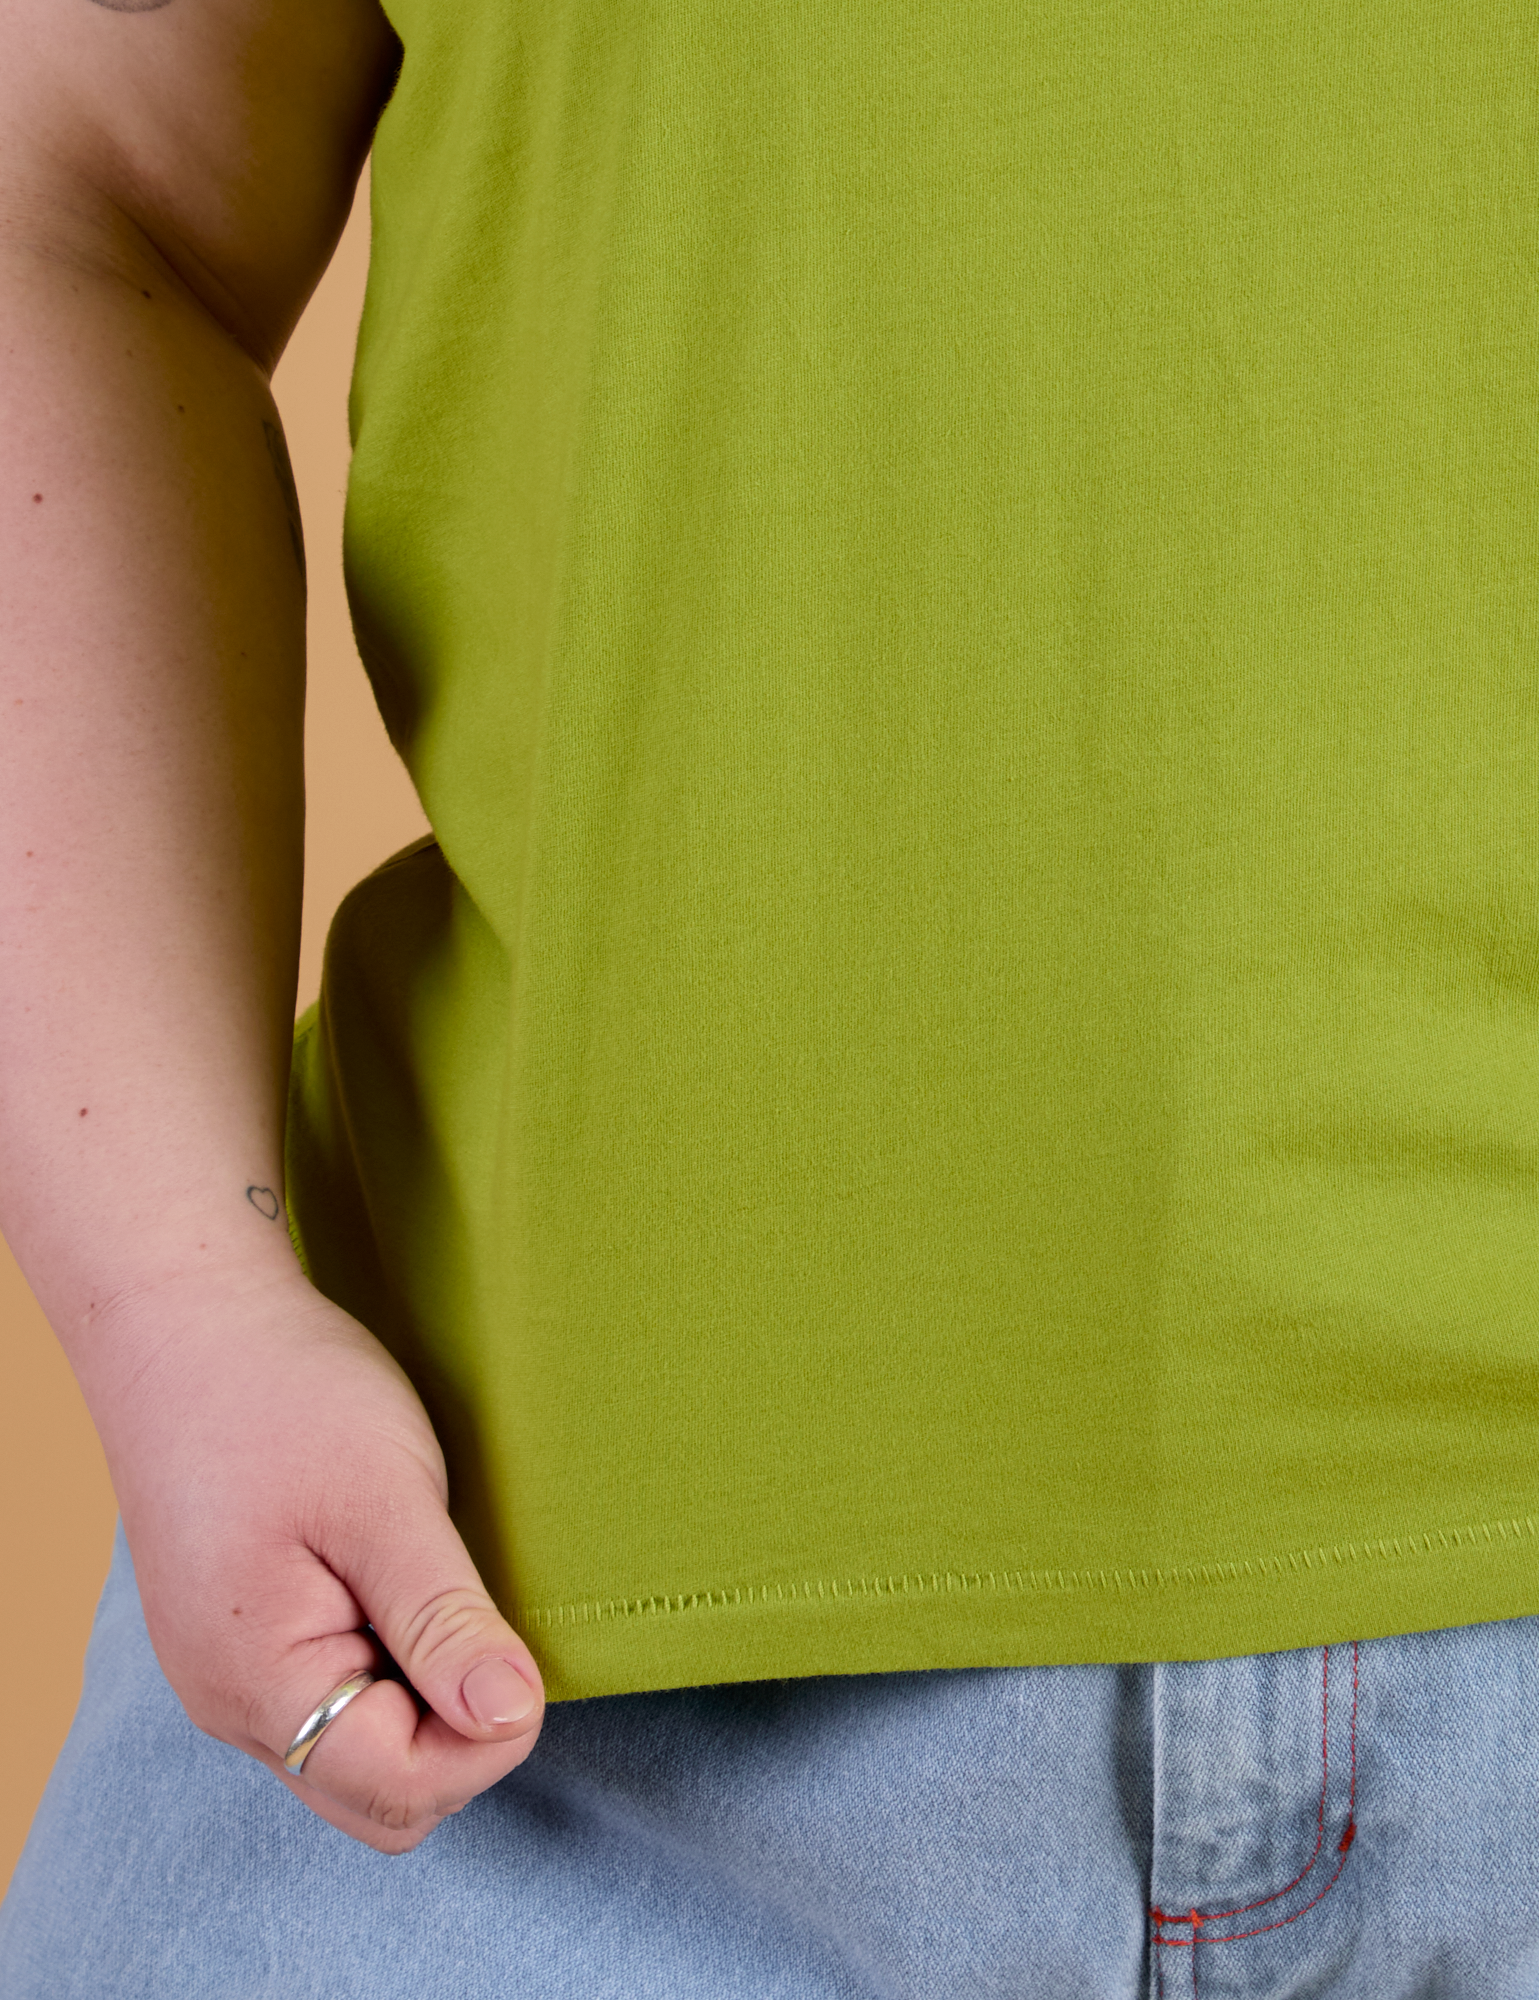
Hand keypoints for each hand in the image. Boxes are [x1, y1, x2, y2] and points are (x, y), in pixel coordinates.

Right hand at [80, 1266, 543, 1853]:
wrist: (189, 1316)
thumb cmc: (283, 1393)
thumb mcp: (385, 1499)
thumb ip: (444, 1619)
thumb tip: (512, 1714)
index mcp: (259, 1683)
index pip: (402, 1788)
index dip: (486, 1739)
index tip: (519, 1653)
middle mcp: (231, 1703)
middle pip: (379, 1796)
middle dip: (457, 1736)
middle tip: (481, 1623)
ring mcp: (230, 1672)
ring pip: (356, 1752)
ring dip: (422, 1698)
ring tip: (433, 1588)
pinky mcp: (244, 1635)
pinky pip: (331, 1699)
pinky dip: (387, 1669)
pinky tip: (401, 1583)